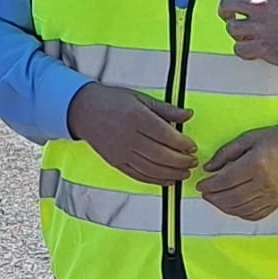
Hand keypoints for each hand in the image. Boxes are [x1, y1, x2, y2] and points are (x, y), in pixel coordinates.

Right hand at [66, 82, 197, 185]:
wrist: (84, 110)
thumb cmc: (113, 101)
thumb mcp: (141, 98)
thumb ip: (166, 109)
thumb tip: (188, 115)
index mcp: (137, 118)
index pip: (166, 135)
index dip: (182, 144)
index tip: (192, 146)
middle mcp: (129, 137)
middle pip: (161, 155)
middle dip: (181, 161)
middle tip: (193, 161)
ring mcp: (122, 152)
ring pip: (151, 169)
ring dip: (171, 174)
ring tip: (184, 173)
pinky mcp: (116, 162)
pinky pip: (138, 175)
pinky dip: (155, 180)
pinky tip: (167, 180)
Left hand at [195, 126, 277, 220]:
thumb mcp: (249, 138)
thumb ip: (226, 152)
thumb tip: (209, 167)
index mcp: (256, 164)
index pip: (225, 181)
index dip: (210, 185)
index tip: (202, 184)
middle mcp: (264, 183)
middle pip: (230, 198)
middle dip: (213, 197)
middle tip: (205, 193)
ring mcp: (270, 196)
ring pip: (240, 209)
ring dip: (223, 206)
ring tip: (216, 199)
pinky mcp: (275, 204)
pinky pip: (252, 215)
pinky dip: (238, 213)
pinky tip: (232, 206)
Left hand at [205, 0, 277, 70]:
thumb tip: (257, 0)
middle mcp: (261, 7)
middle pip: (226, 4)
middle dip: (225, 11)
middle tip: (230, 16)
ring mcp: (260, 28)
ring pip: (231, 27)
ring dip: (237, 32)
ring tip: (249, 34)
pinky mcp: (262, 48)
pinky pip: (239, 48)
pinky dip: (243, 50)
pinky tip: (253, 49)